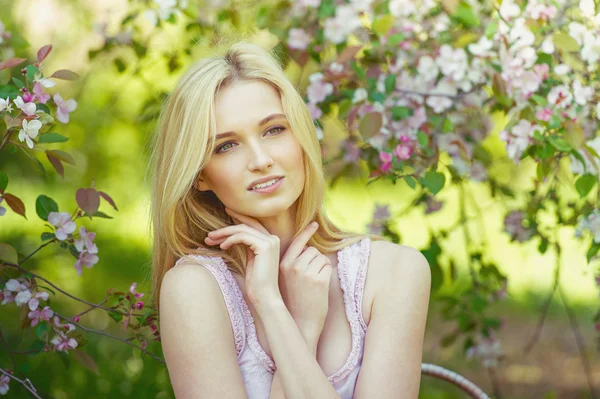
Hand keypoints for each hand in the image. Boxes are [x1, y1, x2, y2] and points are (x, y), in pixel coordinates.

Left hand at [203, 208, 280, 306]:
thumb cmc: (256, 282)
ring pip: (242, 229)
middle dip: (226, 227)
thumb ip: (246, 244)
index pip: (252, 224)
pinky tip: (222, 247)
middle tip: (210, 233)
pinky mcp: (265, 246)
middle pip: (245, 225)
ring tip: (210, 240)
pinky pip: (242, 236)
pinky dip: (230, 239)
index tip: (225, 212)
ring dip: (224, 233)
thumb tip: (231, 235)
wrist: (264, 296)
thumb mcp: (250, 259)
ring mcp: (270, 241)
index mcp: (270, 240)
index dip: (238, 216)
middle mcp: (273, 238)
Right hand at [278, 222, 332, 339]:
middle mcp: (293, 266)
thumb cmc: (293, 302)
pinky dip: (327, 274)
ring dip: (322, 267)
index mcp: (283, 265)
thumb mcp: (284, 280)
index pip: (297, 243)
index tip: (315, 224)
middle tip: (310, 277)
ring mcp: (306, 273)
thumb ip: (290, 264)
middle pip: (312, 250)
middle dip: (315, 260)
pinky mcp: (319, 280)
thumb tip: (303, 249)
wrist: (300, 322)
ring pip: (321, 258)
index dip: (307, 232)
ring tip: (314, 282)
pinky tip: (320, 287)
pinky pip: (328, 267)